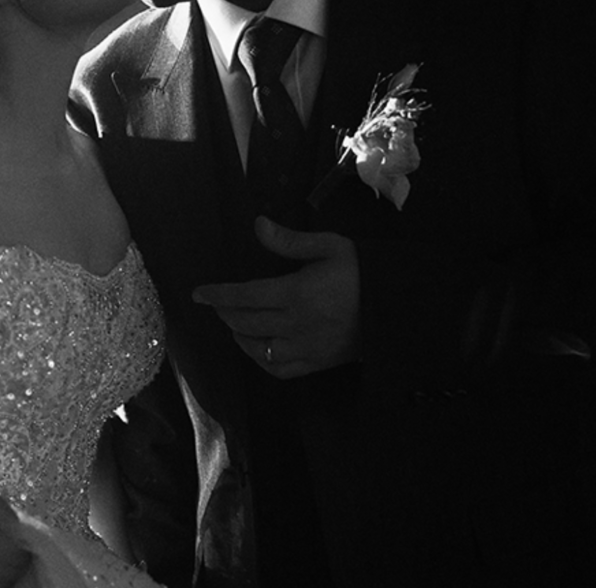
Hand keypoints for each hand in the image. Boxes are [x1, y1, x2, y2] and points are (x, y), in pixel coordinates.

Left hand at [192, 216, 361, 378]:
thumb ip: (289, 241)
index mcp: (296, 293)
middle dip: (225, 313)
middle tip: (217, 304)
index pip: (245, 296)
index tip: (199, 293)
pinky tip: (256, 349)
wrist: (395, 307)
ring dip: (239, 336)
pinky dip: (260, 361)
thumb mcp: (328, 246)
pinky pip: (278, 370)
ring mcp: (305, 348)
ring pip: (258, 349)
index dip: (218, 294)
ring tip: (233, 323)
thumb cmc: (360, 271)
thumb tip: (257, 226)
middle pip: (246, 323)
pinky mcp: (316, 364)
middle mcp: (296, 325)